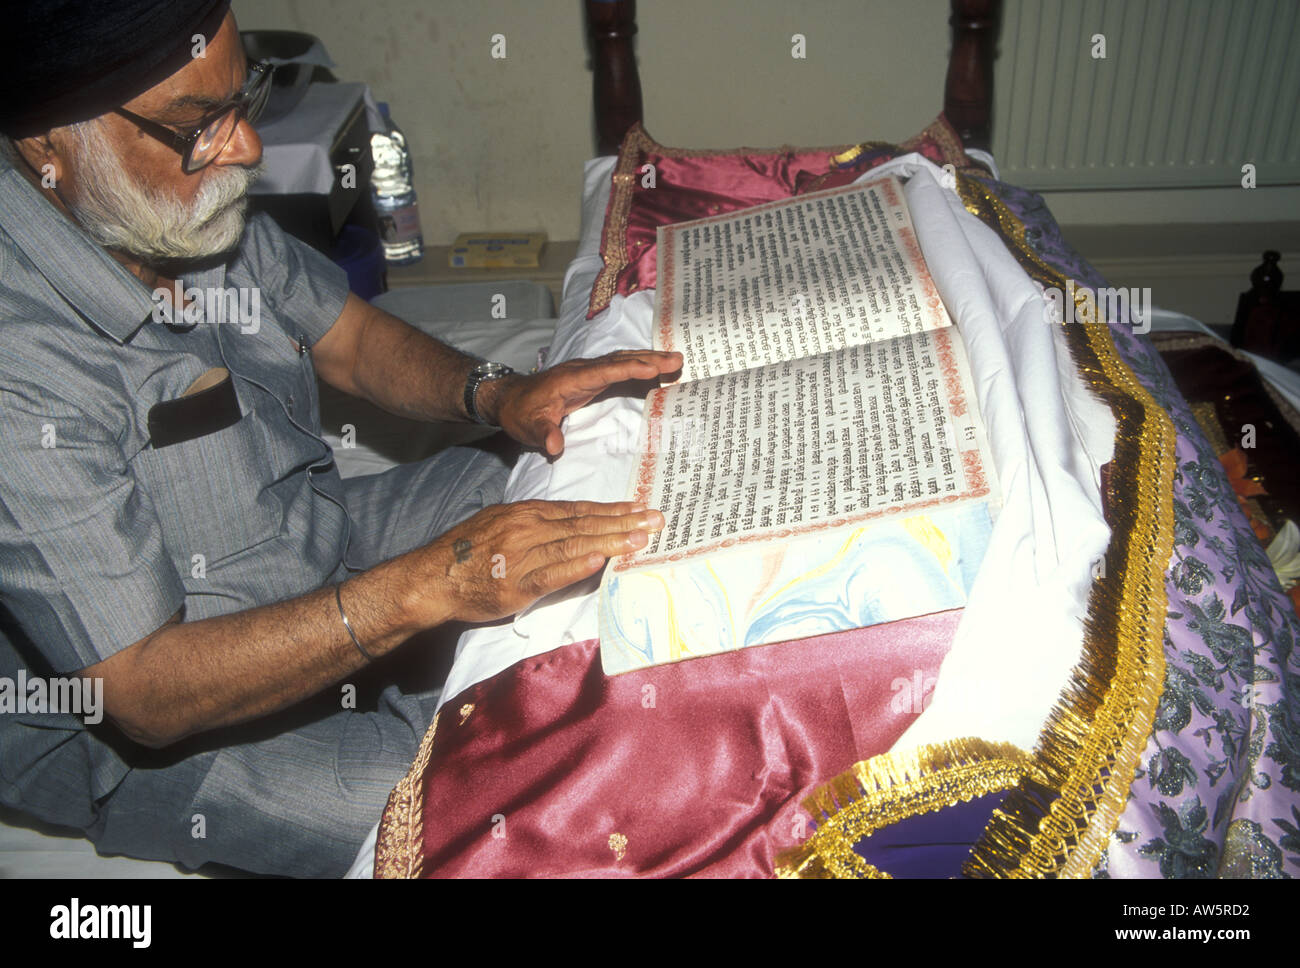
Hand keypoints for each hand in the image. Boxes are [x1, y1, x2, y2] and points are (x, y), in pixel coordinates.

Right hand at [407, 500, 664, 624]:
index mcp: (527, 514)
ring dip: (611, 540)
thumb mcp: (500, 525)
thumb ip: (535, 524)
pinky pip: (551, 573)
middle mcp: (528, 528)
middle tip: (658, 520)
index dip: (612, 509)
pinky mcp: (515, 583)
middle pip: (584, 522)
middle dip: (624, 521)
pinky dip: (576, 565)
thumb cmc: (467, 554)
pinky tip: (600, 560)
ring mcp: (522, 554)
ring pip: (574, 544)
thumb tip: (570, 526)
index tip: (640, 508)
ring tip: (641, 539)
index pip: (579, 510)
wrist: (432, 578)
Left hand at [480, 349, 682, 455]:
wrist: (508, 399)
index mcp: (570, 379)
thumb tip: (555, 446)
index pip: (605, 371)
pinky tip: (655, 369)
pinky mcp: (590, 377)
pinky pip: (618, 368)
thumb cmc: (519, 413)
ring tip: (676, 360)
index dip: (630, 368)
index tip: (654, 367)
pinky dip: (639, 367)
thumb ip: (543, 434)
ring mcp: (587, 371)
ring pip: (621, 360)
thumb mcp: (528, 427)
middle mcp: (582, 370)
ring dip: (648, 359)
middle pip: (620, 360)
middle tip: (678, 359)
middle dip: (649, 359)